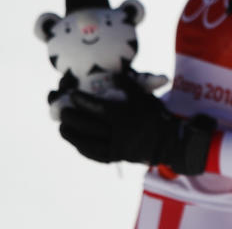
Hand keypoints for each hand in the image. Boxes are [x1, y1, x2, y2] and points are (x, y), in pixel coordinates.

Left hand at [59, 73, 214, 174]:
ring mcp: (116, 149)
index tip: (72, 95)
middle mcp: (119, 135)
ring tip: (62, 127)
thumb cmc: (156, 115)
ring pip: (87, 143)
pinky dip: (82, 147)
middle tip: (62, 110)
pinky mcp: (115, 158)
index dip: (83, 102)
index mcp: (125, 117)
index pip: (98, 109)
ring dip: (72, 135)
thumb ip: (128, 85)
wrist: (168, 142)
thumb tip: (111, 74)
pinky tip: (76, 141)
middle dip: (71, 118)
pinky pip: (94, 154)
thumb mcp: (144, 97)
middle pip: (88, 127)